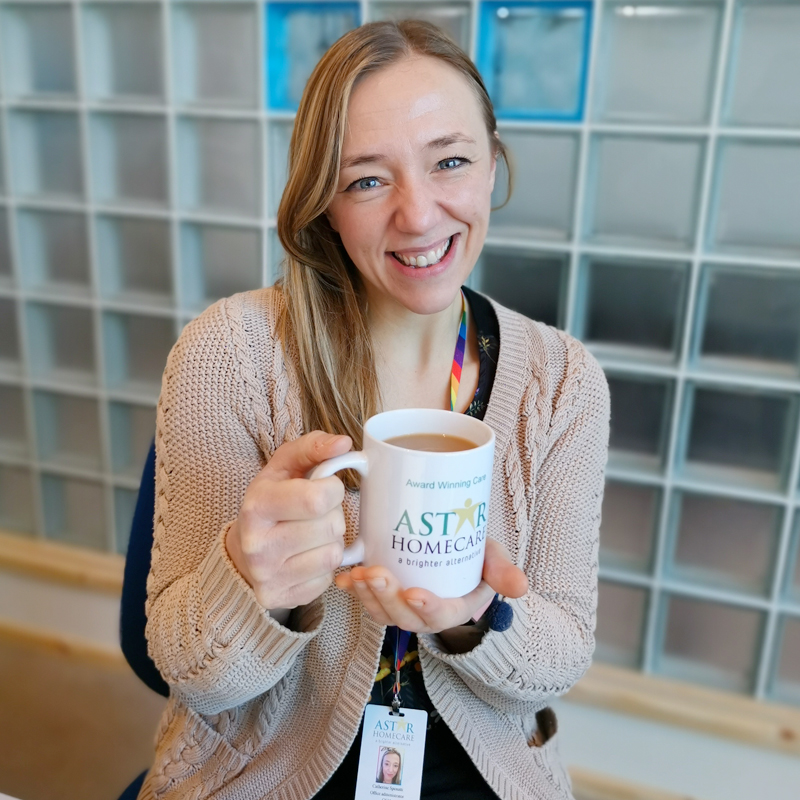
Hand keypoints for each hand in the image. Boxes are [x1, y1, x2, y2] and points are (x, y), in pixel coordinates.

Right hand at [226, 431, 351, 609]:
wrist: (243, 549)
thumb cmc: (272, 500)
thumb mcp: (284, 466)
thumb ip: (313, 446)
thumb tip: (343, 444)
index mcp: (257, 506)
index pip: (317, 499)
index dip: (332, 490)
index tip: (323, 488)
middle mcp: (257, 544)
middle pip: (330, 527)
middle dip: (333, 516)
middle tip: (315, 514)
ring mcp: (267, 576)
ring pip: (333, 555)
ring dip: (332, 541)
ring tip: (313, 534)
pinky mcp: (280, 598)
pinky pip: (327, 580)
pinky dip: (324, 567)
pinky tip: (307, 556)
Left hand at [335, 538, 527, 633]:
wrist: (455, 548)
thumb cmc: (475, 556)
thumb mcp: (493, 559)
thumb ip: (503, 570)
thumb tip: (520, 587)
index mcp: (454, 608)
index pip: (442, 616)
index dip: (427, 608)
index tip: (414, 593)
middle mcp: (425, 614)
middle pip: (404, 616)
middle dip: (386, 597)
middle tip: (374, 573)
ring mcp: (402, 606)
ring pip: (381, 610)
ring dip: (366, 595)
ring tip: (354, 575)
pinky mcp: (385, 596)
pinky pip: (368, 600)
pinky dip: (353, 591)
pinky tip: (342, 579)